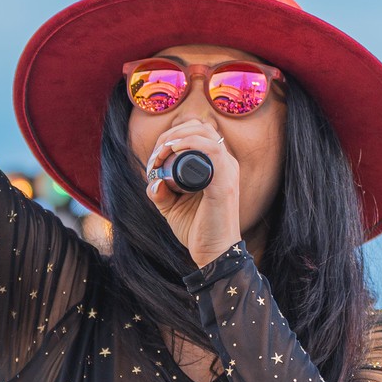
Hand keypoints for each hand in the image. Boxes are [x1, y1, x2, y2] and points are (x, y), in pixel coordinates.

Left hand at [144, 118, 243, 268]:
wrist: (215, 254)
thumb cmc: (198, 230)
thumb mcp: (172, 208)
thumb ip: (160, 194)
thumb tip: (153, 180)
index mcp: (218, 165)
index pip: (198, 132)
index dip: (173, 136)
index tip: (155, 157)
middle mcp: (226, 163)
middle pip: (200, 127)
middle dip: (171, 134)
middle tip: (155, 155)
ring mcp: (228, 171)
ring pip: (204, 133)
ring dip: (176, 137)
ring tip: (161, 154)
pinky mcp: (225, 183)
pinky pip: (211, 151)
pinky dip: (189, 144)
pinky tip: (172, 151)